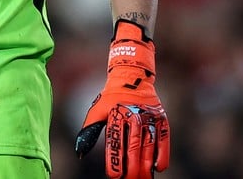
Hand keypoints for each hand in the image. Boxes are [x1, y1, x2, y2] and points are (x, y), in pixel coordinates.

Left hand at [75, 20, 169, 177]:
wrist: (131, 75)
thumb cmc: (110, 97)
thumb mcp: (97, 110)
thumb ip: (89, 131)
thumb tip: (79, 153)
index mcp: (115, 113)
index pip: (115, 142)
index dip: (115, 160)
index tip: (114, 176)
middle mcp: (133, 114)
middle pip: (133, 146)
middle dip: (132, 167)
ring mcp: (149, 116)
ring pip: (149, 144)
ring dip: (147, 164)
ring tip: (144, 178)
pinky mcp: (161, 116)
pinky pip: (163, 138)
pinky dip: (163, 153)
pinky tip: (159, 167)